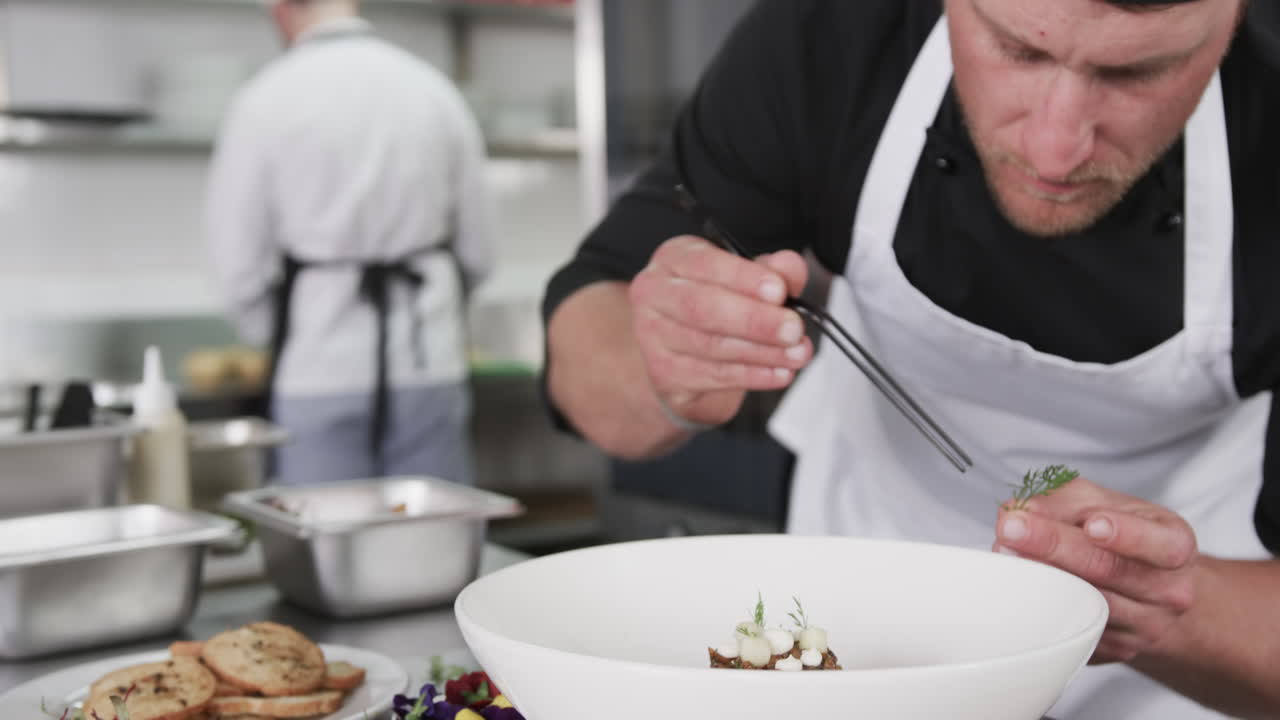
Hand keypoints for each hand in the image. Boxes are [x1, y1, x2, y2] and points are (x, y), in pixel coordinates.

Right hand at [628, 235, 812, 426]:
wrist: (683, 355)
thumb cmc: (715, 308)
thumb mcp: (745, 281)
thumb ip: (770, 271)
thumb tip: (788, 267)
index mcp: (675, 258)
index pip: (706, 263)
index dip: (744, 278)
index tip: (779, 291)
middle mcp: (654, 292)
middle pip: (703, 308)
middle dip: (754, 320)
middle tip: (792, 328)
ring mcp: (652, 335)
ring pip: (711, 345)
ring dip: (761, 352)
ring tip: (795, 353)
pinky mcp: (662, 372)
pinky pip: (713, 375)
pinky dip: (751, 375)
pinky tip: (778, 372)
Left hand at [993, 476, 1198, 663]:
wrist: (1160, 594)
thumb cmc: (1130, 539)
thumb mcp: (1112, 505)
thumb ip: (1066, 500)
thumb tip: (1022, 510)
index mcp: (1175, 546)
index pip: (1158, 544)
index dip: (1126, 534)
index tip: (1092, 523)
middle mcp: (1168, 590)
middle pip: (1107, 570)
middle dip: (1054, 545)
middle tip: (1011, 527)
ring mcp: (1144, 626)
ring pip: (1085, 603)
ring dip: (1039, 575)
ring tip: (1004, 551)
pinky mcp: (1115, 649)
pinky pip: (1074, 628)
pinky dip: (1042, 605)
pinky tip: (1020, 587)